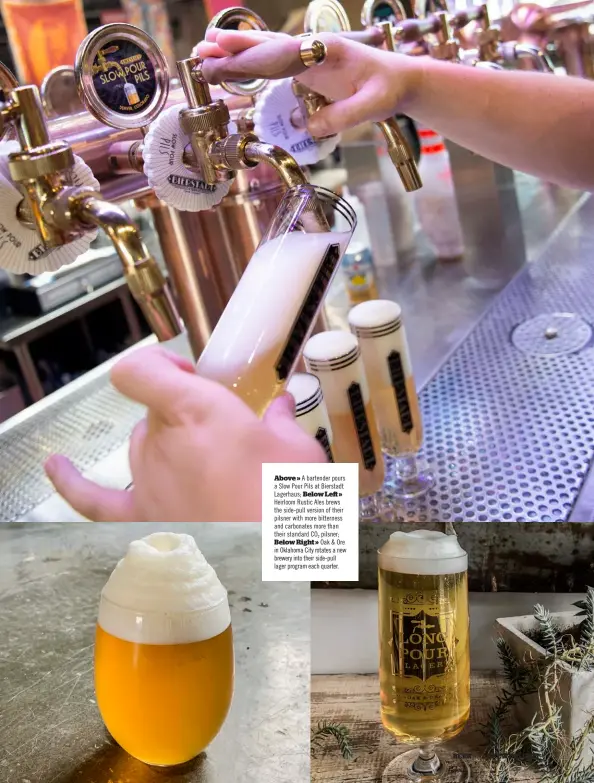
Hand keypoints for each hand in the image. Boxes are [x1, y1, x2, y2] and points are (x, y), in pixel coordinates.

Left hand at [44, 345, 326, 521]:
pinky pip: (94, 499)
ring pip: (141, 445)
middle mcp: (161, 442)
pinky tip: (57, 466)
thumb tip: (282, 408)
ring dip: (164, 444)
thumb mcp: (300, 452)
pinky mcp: (142, 519)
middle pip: (154, 412)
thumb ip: (283, 423)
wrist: (271, 565)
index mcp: (194, 412)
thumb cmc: (284, 505)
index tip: (187, 375)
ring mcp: (146, 482)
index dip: (159, 365)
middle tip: (220, 432)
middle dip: (182, 414)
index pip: (140, 370)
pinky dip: (72, 481)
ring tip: (201, 462)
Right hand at [195, 29, 419, 137]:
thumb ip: (340, 115)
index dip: (250, 59)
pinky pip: (275, 60)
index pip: (279, 55)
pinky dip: (253, 59)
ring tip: (207, 49)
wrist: (402, 80)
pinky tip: (236, 61)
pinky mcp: (309, 65)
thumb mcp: (371, 106)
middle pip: (266, 46)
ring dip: (237, 51)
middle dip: (233, 49)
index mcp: (324, 52)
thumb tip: (309, 126)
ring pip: (267, 49)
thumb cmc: (388, 89)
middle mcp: (312, 48)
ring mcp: (309, 54)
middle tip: (202, 50)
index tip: (224, 61)